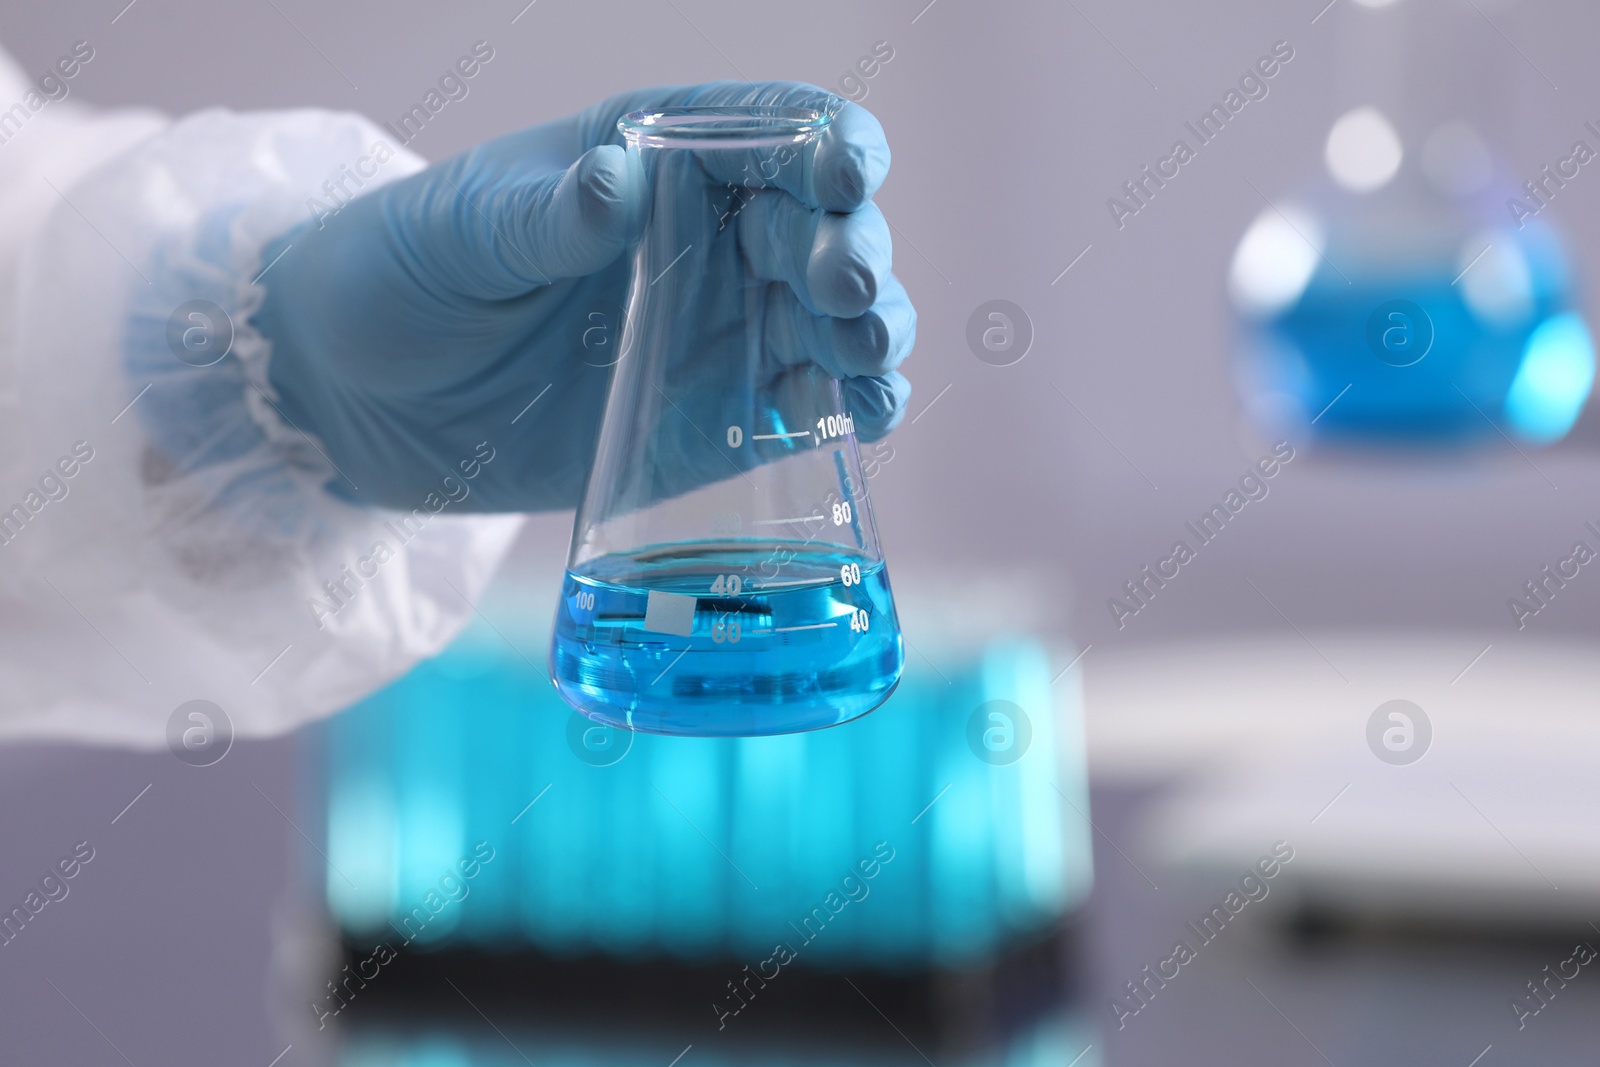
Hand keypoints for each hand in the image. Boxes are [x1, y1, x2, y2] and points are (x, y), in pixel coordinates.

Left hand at [250, 82, 914, 512]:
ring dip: (872, 330)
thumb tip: (617, 179)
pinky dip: (851, 407)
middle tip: (842, 286)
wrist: (360, 396)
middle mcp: (708, 238)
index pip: (772, 130)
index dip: (828, 142)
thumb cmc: (401, 273)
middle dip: (853, 248)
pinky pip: (806, 404)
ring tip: (869, 358)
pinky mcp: (717, 418)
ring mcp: (721, 331)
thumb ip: (541, 214)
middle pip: (824, 226)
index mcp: (658, 157)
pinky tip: (867, 415)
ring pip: (837, 317)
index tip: (848, 173)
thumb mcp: (458, 233)